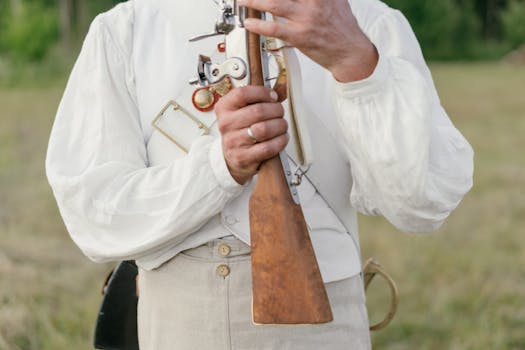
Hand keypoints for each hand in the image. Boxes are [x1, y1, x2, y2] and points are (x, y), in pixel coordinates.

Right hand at [215, 86, 288, 184]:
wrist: (234, 156)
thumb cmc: (242, 130)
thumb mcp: (247, 109)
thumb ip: (264, 97)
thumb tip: (284, 86)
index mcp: (225, 107)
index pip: (243, 93)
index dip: (262, 93)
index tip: (273, 96)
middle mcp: (226, 124)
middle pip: (258, 111)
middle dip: (276, 110)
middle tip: (280, 113)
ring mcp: (233, 141)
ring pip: (264, 129)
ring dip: (279, 126)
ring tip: (281, 126)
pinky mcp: (242, 157)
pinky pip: (267, 147)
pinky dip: (279, 141)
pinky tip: (281, 138)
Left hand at [238, 0, 377, 81]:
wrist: (351, 52)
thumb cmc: (343, 29)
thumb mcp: (335, 1)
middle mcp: (313, 2)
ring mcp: (305, 18)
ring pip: (273, 4)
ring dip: (254, 2)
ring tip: (243, 2)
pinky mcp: (299, 35)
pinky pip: (274, 28)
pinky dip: (258, 26)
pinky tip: (249, 24)